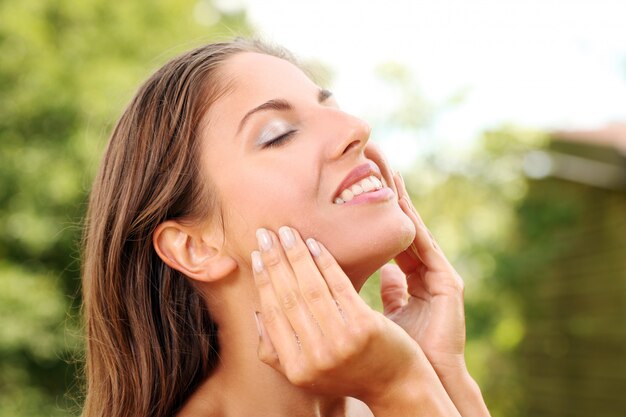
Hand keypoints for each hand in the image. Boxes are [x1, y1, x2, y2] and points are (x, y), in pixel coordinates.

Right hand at [251, 226, 459, 415]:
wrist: (396, 385)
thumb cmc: (348, 372)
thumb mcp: (306, 374)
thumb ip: (276, 352)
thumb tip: (257, 313)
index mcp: (296, 369)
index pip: (272, 315)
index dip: (263, 282)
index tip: (256, 256)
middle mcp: (316, 358)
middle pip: (288, 298)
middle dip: (274, 261)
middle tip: (265, 234)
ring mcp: (341, 342)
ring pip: (311, 288)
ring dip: (296, 255)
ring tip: (288, 232)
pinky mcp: (364, 326)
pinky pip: (338, 285)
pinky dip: (325, 261)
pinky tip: (315, 244)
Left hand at [381, 173, 466, 376]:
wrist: (423, 379)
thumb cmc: (402, 351)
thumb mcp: (387, 313)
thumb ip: (390, 291)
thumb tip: (383, 272)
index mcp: (412, 278)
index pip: (390, 237)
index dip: (375, 211)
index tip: (359, 182)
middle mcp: (426, 272)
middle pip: (402, 225)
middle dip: (388, 193)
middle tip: (372, 157)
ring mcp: (438, 275)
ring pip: (413, 229)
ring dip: (399, 199)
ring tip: (386, 166)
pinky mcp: (447, 283)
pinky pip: (423, 248)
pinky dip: (410, 225)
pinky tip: (398, 201)